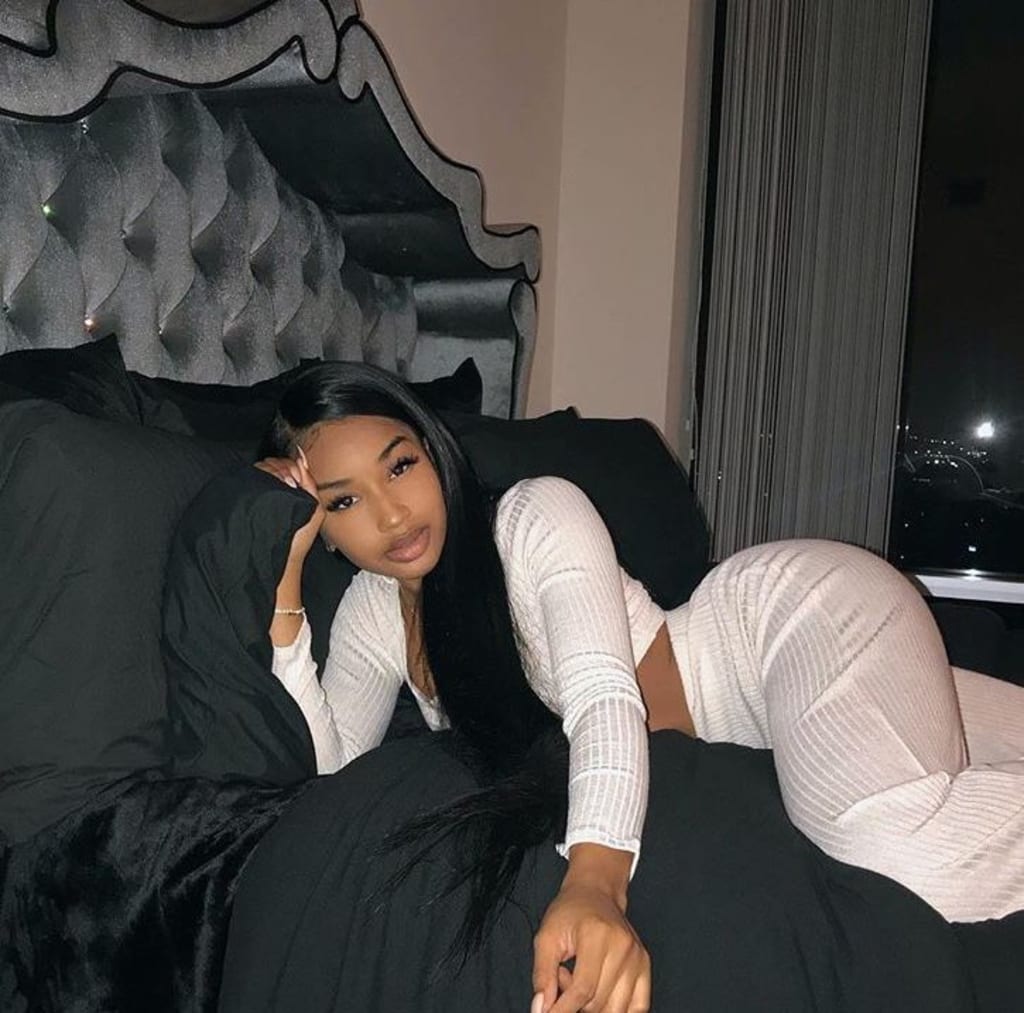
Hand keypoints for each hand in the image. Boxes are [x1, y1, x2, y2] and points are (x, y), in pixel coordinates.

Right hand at [255, 450, 324, 567]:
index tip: (297, 478)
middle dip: (284, 466)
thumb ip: (310, 482)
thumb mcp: (314, 507)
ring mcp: (260, 492)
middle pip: (273, 462)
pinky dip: (267, 474)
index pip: (284, 464)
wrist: (283, 556)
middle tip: (292, 482)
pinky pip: (254, 474)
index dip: (291, 466)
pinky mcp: (250, 497)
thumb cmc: (300, 537)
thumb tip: (301, 457)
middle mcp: (272, 488)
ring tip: (287, 485)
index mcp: (287, 489)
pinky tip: (279, 485)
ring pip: (263, 466)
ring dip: (277, 470)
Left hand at [532, 880, 649, 1012]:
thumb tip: (541, 1008)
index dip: (562, 1010)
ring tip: (581, 982)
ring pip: (616, 1010)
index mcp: (597, 935)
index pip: (582, 989)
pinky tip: (599, 995)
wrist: (595, 893)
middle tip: (564, 979)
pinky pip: (637, 1007)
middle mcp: (623, 947)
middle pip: (598, 1003)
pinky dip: (616, 1011)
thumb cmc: (570, 912)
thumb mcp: (546, 937)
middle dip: (574, 1003)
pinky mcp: (645, 967)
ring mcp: (638, 958)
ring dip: (593, 1008)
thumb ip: (542, 974)